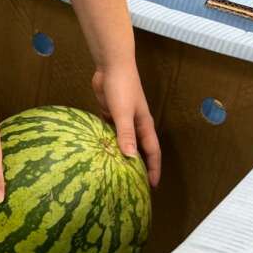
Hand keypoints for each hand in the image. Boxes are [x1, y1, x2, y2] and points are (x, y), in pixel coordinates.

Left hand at [91, 65, 160, 186]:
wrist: (111, 66)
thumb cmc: (121, 88)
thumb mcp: (123, 113)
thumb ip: (126, 134)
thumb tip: (130, 157)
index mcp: (144, 125)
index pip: (152, 152)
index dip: (153, 169)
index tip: (152, 186)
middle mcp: (135, 124)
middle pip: (139, 149)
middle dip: (139, 166)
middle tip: (134, 184)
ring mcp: (122, 119)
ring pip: (123, 142)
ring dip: (121, 154)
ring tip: (115, 172)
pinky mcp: (109, 113)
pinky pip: (109, 132)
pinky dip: (107, 142)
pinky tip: (99, 151)